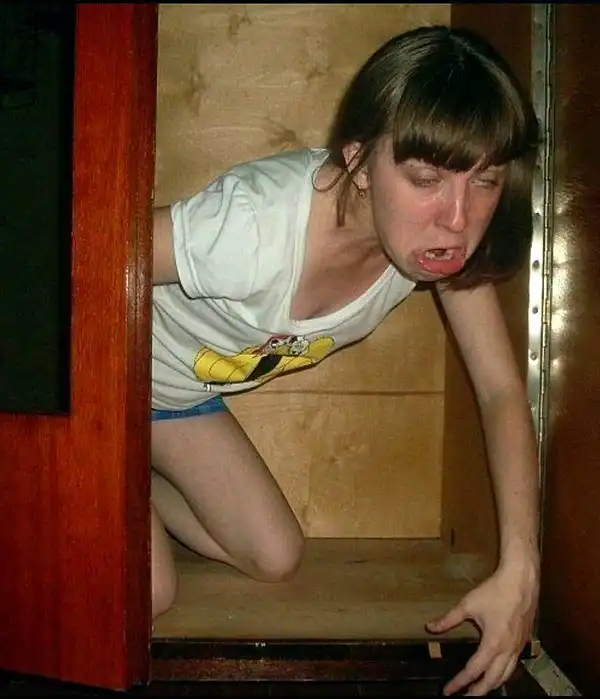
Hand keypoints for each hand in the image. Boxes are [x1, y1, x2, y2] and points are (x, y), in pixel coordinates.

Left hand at [425, 558, 538, 695]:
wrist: (521, 581)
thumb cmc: (494, 591)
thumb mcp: (467, 605)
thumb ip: (448, 619)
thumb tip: (430, 627)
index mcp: (492, 644)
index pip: (473, 671)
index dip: (459, 683)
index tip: (448, 691)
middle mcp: (507, 651)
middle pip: (493, 681)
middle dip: (478, 692)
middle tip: (465, 697)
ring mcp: (518, 647)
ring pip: (506, 675)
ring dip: (492, 685)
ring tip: (480, 690)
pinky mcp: (524, 641)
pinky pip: (514, 664)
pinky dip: (504, 673)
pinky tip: (497, 671)